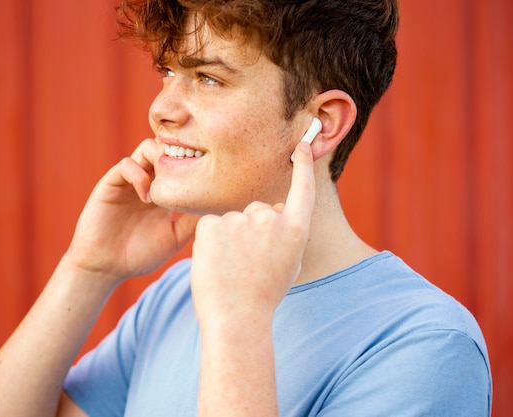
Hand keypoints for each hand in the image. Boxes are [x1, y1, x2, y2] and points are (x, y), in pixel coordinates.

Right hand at [66, 138, 199, 280]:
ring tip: (167, 185)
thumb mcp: (174, 237)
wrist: (106, 267)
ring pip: (147, 148)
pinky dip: (139, 174)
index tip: (209, 170)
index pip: (180, 162)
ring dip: (160, 158)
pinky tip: (147, 197)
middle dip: (180, 151)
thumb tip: (218, 207)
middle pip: (166, 148)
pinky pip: (126, 165)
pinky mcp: (111, 184)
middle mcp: (148, 180)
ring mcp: (129, 180)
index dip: (193, 159)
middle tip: (190, 170)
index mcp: (164, 190)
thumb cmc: (139, 255)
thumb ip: (192, 221)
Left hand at [191, 142, 314, 327]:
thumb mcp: (288, 264)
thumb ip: (288, 233)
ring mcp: (241, 220)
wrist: (236, 318)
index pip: (302, 189)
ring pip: (231, 220)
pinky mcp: (212, 224)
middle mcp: (272, 218)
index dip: (302, 166)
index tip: (300, 145)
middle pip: (258, 211)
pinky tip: (215, 263)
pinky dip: (210, 242)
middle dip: (250, 230)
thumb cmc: (263, 295)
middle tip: (246, 263)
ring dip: (229, 238)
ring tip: (231, 269)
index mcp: (296, 229)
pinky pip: (211, 225)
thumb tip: (281, 207)